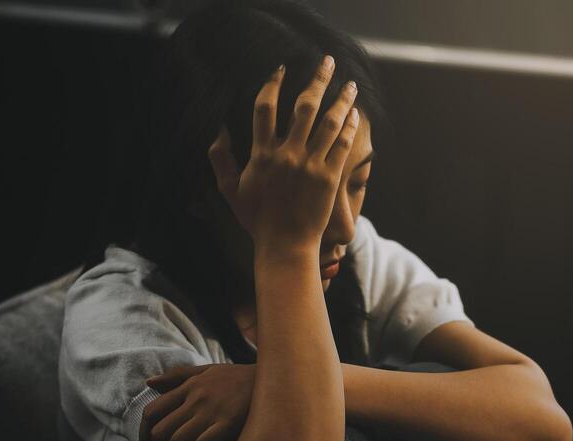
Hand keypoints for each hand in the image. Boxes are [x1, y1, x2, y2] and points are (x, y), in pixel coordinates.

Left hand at [138, 362, 255, 440]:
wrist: (269, 378)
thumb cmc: (236, 377)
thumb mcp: (205, 370)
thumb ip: (176, 376)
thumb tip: (148, 383)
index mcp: (188, 387)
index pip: (153, 411)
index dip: (144, 432)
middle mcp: (195, 400)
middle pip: (161, 429)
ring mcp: (211, 413)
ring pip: (177, 440)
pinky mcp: (227, 425)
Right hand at [207, 54, 358, 249]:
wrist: (285, 246)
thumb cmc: (257, 221)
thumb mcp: (230, 191)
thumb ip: (220, 159)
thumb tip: (218, 130)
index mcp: (262, 155)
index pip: (266, 108)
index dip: (273, 83)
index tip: (282, 69)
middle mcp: (287, 155)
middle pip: (304, 106)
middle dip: (318, 79)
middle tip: (328, 62)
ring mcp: (310, 166)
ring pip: (329, 122)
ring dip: (341, 99)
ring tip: (350, 85)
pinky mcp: (329, 178)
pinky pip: (342, 145)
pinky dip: (349, 126)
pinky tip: (354, 114)